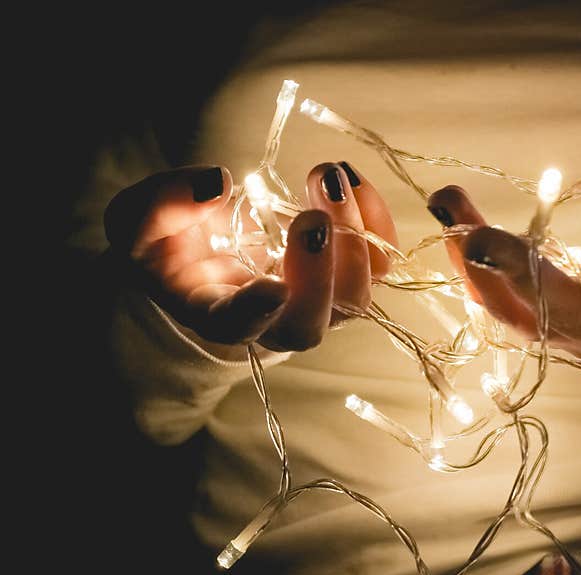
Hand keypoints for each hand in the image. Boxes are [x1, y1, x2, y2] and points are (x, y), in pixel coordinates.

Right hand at [105, 162, 398, 350]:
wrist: (206, 254)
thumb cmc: (169, 244)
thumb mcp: (138, 220)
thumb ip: (162, 206)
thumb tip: (218, 186)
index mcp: (215, 313)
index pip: (238, 326)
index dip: (256, 312)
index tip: (271, 286)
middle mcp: (272, 319)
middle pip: (309, 324)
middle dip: (318, 274)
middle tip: (311, 218)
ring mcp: (315, 301)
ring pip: (354, 297)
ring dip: (353, 238)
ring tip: (326, 178)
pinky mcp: (344, 275)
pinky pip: (379, 264)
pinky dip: (375, 223)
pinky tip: (351, 180)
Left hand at [427, 183, 580, 356]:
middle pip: (561, 312)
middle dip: (517, 273)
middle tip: (473, 234)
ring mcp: (574, 339)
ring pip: (517, 314)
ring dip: (476, 267)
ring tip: (448, 207)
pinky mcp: (549, 330)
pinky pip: (502, 311)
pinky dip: (473, 274)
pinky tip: (451, 227)